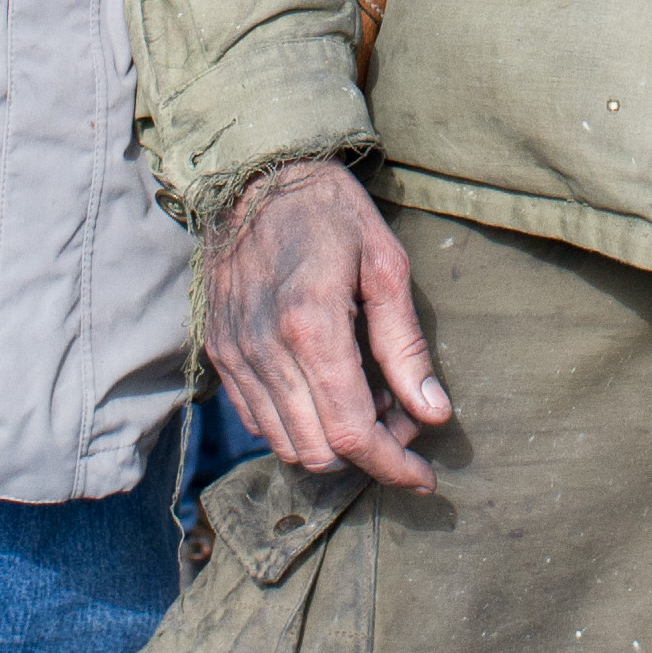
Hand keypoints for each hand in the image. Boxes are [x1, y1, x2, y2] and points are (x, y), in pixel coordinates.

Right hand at [205, 158, 451, 493]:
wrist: (254, 175)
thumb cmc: (329, 211)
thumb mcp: (385, 265)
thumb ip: (405, 345)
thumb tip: (432, 412)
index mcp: (311, 327)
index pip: (351, 432)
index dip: (391, 466)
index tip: (424, 477)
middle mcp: (264, 351)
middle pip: (316, 451)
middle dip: (367, 454)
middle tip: (402, 421)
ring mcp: (235, 356)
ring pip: (284, 444)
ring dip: (331, 443)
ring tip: (366, 402)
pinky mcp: (219, 353)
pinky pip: (256, 420)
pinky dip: (295, 424)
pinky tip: (325, 390)